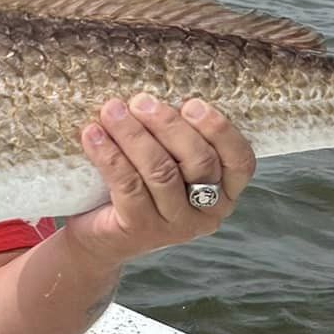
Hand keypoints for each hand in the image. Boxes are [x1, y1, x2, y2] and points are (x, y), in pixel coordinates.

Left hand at [62, 96, 254, 260]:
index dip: (219, 130)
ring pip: (161, 172)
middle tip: (140, 101)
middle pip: (199, 161)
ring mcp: (176, 225)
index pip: (240, 160)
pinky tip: (93, 134)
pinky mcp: (141, 230)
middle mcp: (208, 212)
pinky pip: (127, 184)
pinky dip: (109, 154)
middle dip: (168, 125)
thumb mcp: (169, 163)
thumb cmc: (141, 188)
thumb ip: (176, 139)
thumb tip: (156, 95)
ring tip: (111, 111)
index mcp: (225, 191)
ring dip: (134, 134)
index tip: (191, 104)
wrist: (100, 238)